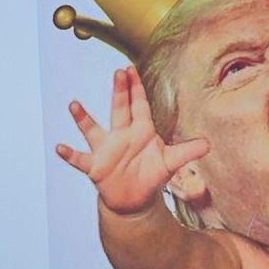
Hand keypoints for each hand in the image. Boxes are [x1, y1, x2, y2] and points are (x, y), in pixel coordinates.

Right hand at [54, 67, 210, 216]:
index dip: (135, 88)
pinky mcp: (95, 166)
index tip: (130, 69)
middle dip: (119, 91)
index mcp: (140, 131)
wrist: (134, 198)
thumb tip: (208, 144)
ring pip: (93, 130)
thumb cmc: (151, 174)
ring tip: (74, 105)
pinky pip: (80, 158)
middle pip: (119, 109)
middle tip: (118, 72)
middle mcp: (121, 135)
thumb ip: (187, 152)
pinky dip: (70, 154)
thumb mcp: (171, 163)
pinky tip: (60, 147)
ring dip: (83, 118)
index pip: (138, 105)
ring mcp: (106, 149)